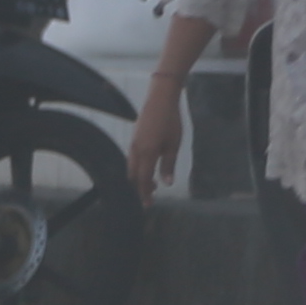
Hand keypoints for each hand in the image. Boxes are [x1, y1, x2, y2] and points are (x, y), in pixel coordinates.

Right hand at [124, 78, 180, 196]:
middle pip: (134, 176)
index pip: (144, 180)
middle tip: (151, 196)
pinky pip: (132, 159)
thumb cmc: (170, 122)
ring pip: (131, 167)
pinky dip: (138, 168)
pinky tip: (148, 167)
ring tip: (152, 184)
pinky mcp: (134, 138)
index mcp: (147, 153)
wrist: (160, 99)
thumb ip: (169, 165)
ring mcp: (133, 144)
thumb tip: (167, 183)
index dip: (145, 193)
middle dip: (141, 188)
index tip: (148, 205)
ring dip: (139, 178)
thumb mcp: (174, 145)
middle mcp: (136, 150)